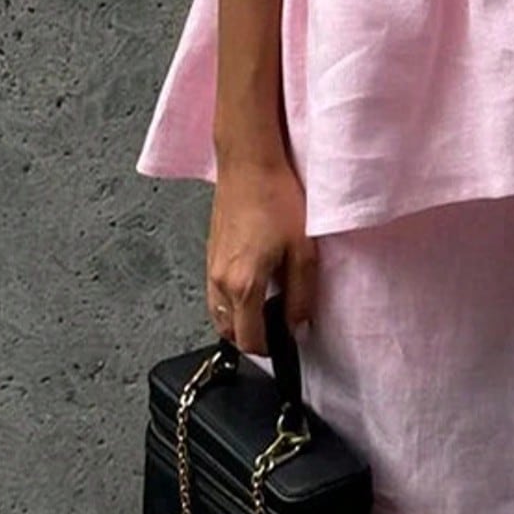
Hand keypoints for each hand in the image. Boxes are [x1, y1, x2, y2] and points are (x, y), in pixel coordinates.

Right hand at [206, 155, 318, 354]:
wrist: (249, 164)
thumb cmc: (276, 198)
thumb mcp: (303, 251)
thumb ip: (301, 295)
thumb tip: (298, 324)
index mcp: (243, 285)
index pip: (249, 340)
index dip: (269, 350)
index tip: (284, 345)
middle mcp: (220, 281)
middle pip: (229, 332)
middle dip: (252, 338)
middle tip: (276, 329)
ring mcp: (210, 267)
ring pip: (219, 314)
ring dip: (239, 321)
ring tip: (265, 309)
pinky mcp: (209, 253)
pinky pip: (215, 293)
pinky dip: (231, 301)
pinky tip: (252, 285)